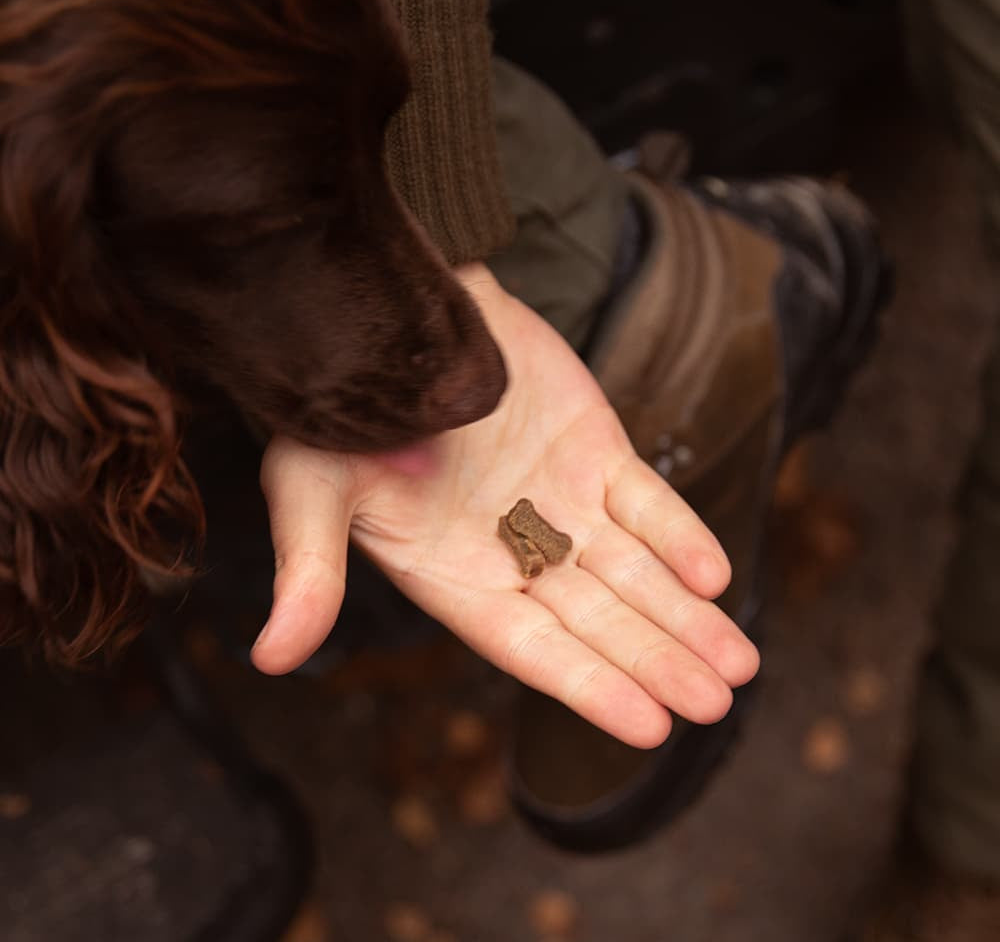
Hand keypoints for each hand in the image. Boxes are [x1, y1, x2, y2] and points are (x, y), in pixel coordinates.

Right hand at [251, 264, 758, 747]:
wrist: (395, 317)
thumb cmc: (341, 410)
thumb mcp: (313, 486)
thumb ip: (311, 570)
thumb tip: (271, 660)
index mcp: (455, 576)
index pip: (530, 645)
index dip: (586, 684)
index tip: (649, 726)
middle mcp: (516, 551)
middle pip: (598, 619)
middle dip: (657, 660)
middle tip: (715, 704)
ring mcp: (563, 502)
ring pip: (635, 570)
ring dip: (686, 615)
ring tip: (739, 665)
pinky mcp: (597, 451)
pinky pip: (647, 500)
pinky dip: (681, 534)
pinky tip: (715, 575)